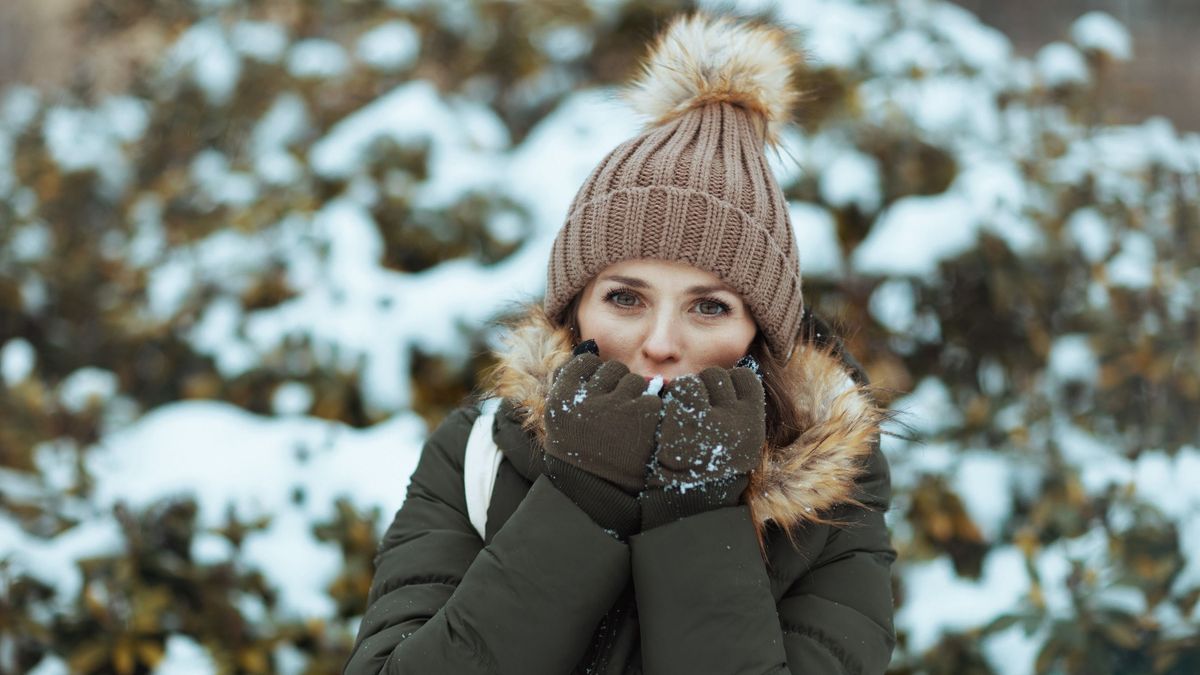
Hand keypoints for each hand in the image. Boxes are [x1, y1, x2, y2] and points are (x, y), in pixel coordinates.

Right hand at [543, 341, 662, 491]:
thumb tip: (592, 344)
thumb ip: (572, 377)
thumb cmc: (582, 448)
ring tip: (626, 427)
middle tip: (611, 418)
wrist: (600, 494)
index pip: (584, 363)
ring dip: (634, 398)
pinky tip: (641, 431)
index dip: (592, 380)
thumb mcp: (566, 414)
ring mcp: (614, 408)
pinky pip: (650, 394)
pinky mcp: (643, 415)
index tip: (593, 402)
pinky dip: (649, 410)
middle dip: (615, 388)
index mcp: (560, 400)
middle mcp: (584, 402)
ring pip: (633, 380)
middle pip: (611, 369)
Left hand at [641, 364, 764, 527]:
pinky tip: (664, 423)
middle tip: (693, 413)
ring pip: (693, 382)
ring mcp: (706, 421)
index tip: (716, 402)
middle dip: (702, 389)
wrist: (685, 509)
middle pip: (717, 376)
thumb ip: (737, 413)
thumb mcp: (739, 446)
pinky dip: (665, 403)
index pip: (743, 379)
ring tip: (678, 421)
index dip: (727, 386)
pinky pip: (672, 395)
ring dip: (682, 396)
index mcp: (754, 424)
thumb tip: (726, 377)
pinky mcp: (678, 424)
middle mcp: (736, 420)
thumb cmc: (710, 473)